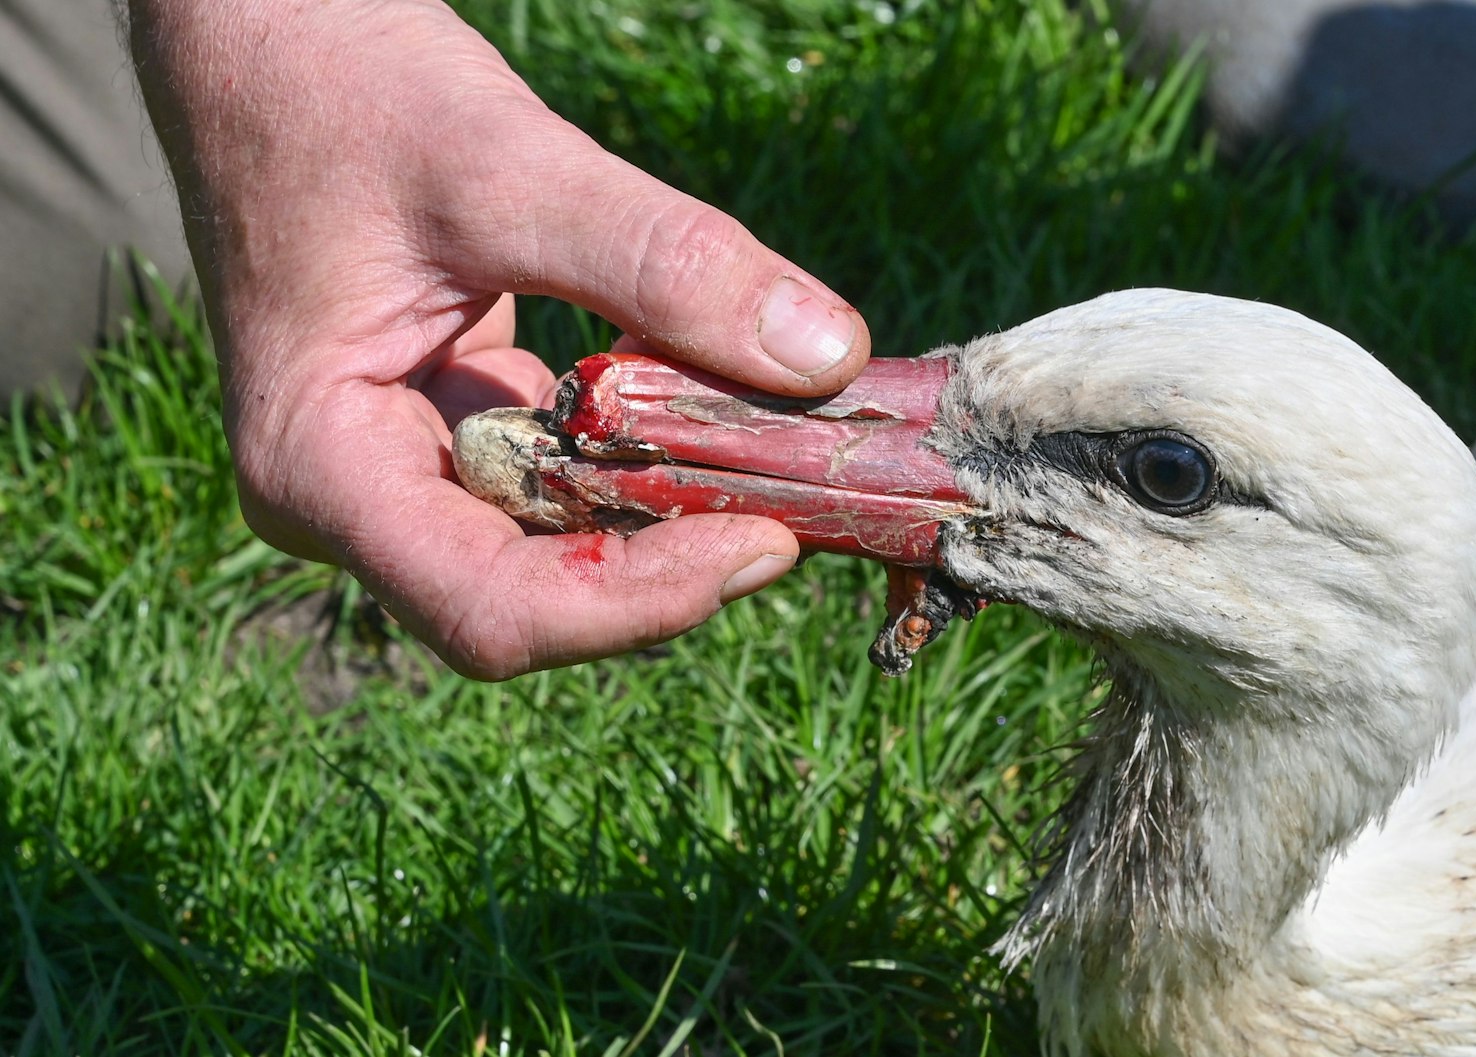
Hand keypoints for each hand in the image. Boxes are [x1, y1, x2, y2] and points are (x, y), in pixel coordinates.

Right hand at [127, 0, 870, 677]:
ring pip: (572, 542)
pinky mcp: (466, 426)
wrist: (266, 34)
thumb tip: (827, 357)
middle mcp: (360, 501)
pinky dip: (657, 446)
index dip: (640, 603)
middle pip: (544, 597)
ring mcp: (412, 469)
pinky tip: (726, 399)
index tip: (764, 538)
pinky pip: (578, 474)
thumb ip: (661, 262)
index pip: (496, 612)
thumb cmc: (338, 87)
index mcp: (321, 471)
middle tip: (806, 495)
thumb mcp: (503, 165)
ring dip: (681, 506)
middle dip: (678, 559)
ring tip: (786, 451)